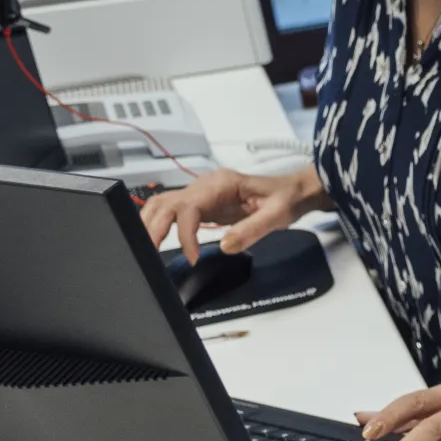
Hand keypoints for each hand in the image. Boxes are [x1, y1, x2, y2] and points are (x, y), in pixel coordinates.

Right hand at [138, 166, 322, 263]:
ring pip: (163, 205)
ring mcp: (201, 194)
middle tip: (148, 255)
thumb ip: (252, 229)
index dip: (185, 233)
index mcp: (221, 184)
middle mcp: (205, 186)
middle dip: (153, 228)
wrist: (295, 192)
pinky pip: (173, 213)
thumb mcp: (277, 215)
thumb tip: (225, 246)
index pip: (189, 207)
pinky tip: (157, 242)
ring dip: (150, 225)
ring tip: (145, 250)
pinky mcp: (201, 205)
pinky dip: (160, 225)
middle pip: (165, 203)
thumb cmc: (287, 198)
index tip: (192, 256)